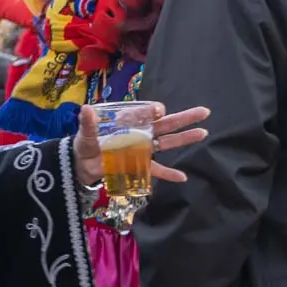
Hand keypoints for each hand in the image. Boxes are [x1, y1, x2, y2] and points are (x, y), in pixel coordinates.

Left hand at [73, 104, 209, 187]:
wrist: (82, 163)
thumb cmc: (87, 143)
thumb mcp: (85, 132)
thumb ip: (88, 122)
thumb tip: (86, 109)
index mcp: (129, 121)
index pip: (147, 113)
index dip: (154, 111)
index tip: (159, 111)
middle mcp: (140, 133)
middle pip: (165, 124)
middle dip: (184, 118)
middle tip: (204, 112)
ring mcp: (142, 149)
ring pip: (167, 143)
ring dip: (184, 139)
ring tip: (203, 133)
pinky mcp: (139, 165)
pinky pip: (156, 170)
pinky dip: (169, 174)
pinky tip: (183, 177)